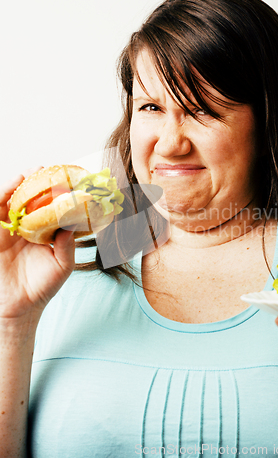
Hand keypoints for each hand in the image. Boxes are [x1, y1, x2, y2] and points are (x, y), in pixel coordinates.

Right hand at [0, 170, 74, 320]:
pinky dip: (4, 195)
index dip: (56, 194)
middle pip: (31, 200)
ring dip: (21, 184)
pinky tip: (13, 186)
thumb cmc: (42, 287)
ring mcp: (10, 230)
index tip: (67, 179)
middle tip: (48, 169)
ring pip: (14, 201)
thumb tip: (71, 226)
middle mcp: (28, 228)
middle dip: (38, 183)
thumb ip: (67, 247)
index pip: (50, 207)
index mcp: (44, 233)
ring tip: (31, 172)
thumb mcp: (62, 266)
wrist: (18, 307)